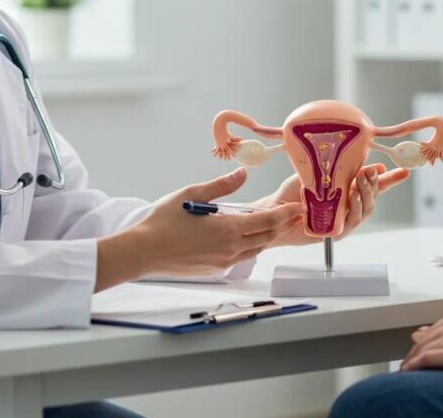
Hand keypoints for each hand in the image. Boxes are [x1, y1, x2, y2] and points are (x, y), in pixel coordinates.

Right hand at [128, 168, 305, 277]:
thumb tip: (244, 173)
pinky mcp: (214, 269)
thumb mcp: (193, 194)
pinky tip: (250, 237)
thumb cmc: (164, 220)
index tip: (299, 208)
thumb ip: (223, 185)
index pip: (267, 222)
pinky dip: (253, 246)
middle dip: (282, 225)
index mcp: (228, 229)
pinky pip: (242, 257)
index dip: (285, 215)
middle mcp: (230, 249)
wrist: (143, 252)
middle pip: (266, 237)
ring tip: (277, 224)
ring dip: (269, 237)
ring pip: (256, 249)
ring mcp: (223, 262)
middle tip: (295, 214)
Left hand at [256, 163, 410, 246]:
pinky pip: (352, 222)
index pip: (373, 185)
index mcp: (347, 192)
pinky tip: (353, 196)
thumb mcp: (318, 173)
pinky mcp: (335, 232)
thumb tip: (367, 163)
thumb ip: (341, 169)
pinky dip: (355, 207)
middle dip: (375, 183)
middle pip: (373, 198)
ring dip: (366, 194)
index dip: (390, 180)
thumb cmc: (294, 191)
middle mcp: (348, 207)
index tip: (405, 171)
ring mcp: (343, 220)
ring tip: (362, 180)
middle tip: (371, 171)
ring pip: (366, 210)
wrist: (275, 209)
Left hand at [400, 307, 442, 372]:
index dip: (423, 343)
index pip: (433, 330)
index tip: (417, 353)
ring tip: (403, 372)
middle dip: (413, 352)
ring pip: (420, 348)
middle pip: (424, 339)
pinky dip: (413, 366)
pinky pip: (425, 359)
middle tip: (406, 365)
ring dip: (410, 360)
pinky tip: (407, 374)